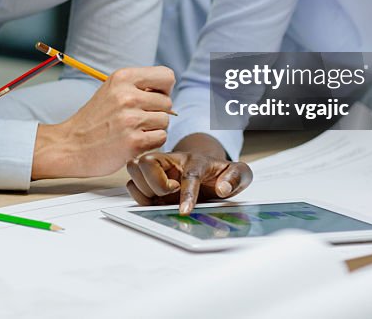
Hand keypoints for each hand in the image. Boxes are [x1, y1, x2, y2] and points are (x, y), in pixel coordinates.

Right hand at [32, 66, 174, 178]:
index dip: (164, 89)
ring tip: (133, 130)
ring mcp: (130, 119)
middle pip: (167, 102)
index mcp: (122, 78)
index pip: (167, 76)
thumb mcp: (112, 90)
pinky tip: (133, 141)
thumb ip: (138, 86)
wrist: (70, 145)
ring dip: (154, 128)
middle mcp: (127, 96)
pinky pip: (161, 138)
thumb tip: (167, 90)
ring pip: (165, 121)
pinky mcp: (133, 142)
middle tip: (137, 119)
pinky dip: (151, 142)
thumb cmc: (94, 120)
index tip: (151, 98)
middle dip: (156, 112)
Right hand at [126, 134, 251, 214]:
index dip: (186, 193)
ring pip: (134, 168)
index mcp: (195, 160)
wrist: (209, 170)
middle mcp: (172, 160)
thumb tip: (222, 188)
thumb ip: (237, 177)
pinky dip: (138, 194)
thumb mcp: (239, 173)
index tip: (185, 211)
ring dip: (145, 188)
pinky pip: (132, 184)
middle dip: (155, 183)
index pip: (188, 173)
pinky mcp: (148, 180)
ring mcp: (158, 168)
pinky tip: (154, 200)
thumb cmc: (220, 173)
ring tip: (161, 197)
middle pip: (147, 161)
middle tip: (170, 193)